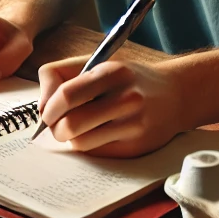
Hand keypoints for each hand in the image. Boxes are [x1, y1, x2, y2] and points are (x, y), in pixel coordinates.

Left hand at [37, 56, 186, 157]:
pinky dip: (88, 146)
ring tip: (77, 129)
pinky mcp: (136, 148)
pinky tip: (96, 135)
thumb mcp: (103, 63)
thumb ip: (67, 76)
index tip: (46, 111)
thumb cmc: (130, 79)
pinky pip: (97, 153)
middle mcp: (125, 98)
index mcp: (113, 72)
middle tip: (55, 125)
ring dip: (70, 139)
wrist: (177, 94)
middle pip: (71, 123)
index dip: (48, 106)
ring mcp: (133, 125)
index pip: (66, 93)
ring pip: (81, 143)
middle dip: (55, 128)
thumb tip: (41, 108)